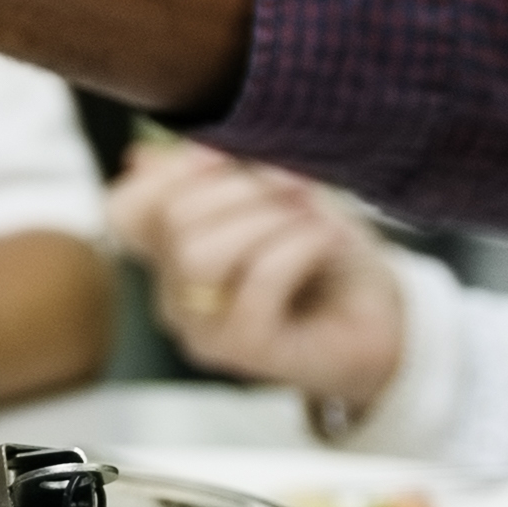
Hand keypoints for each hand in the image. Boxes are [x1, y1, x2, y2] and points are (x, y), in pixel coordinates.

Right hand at [113, 151, 405, 417]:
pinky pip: (258, 281)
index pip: (124, 211)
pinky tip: (328, 241)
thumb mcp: (272, 196)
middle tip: (296, 185)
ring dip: (267, 219)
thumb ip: (214, 176)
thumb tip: (142, 158)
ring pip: (201, 254)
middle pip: (173, 222)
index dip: (170, 172)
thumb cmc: (326, 255)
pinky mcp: (246, 352)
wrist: (383, 317)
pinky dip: (298, 247)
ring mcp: (205, 331)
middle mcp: (177, 297)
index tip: (225, 154)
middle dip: (241, 189)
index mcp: (173, 253)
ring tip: (313, 217)